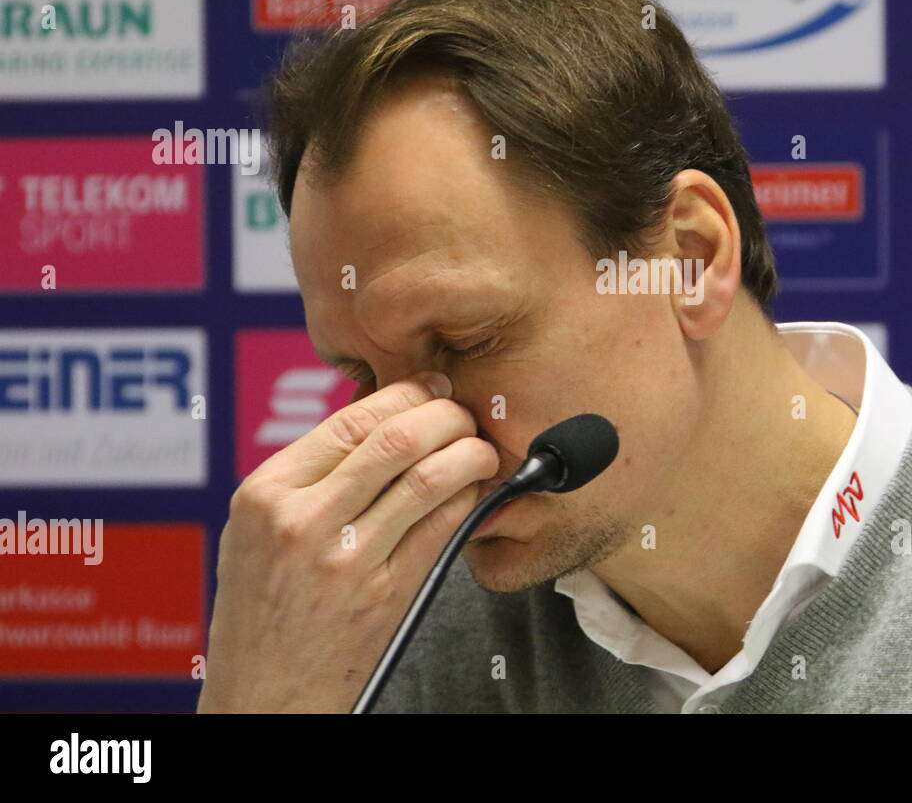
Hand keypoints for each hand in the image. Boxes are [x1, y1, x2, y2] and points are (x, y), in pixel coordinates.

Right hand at [196, 373, 497, 712]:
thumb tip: (379, 423)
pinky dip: (469, 499)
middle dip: (446, 414)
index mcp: (266, 493)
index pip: (350, 419)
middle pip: (397, 438)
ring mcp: (347, 558)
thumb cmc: (261, 611)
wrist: (264, 696)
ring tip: (480, 449)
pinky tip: (476, 492)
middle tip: (464, 414)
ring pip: (429, 478)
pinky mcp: (386, 594)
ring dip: (470, 453)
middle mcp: (303, 519)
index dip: (404, 394)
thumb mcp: (256, 532)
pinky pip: (443, 527)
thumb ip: (307, 478)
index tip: (430, 390)